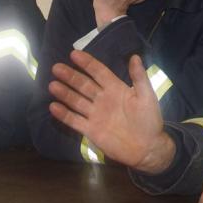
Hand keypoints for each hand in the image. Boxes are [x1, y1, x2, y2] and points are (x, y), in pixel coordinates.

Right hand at [49, 51, 174, 172]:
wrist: (147, 148)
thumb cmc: (149, 120)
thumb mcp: (147, 96)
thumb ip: (139, 77)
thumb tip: (134, 56)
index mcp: (116, 88)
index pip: (99, 72)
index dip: (87, 63)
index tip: (74, 54)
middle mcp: (103, 99)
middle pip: (84, 85)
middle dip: (70, 76)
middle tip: (56, 68)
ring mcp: (95, 114)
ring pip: (77, 101)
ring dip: (65, 93)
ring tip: (52, 85)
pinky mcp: (91, 130)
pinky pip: (75, 120)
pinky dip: (64, 114)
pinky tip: (53, 107)